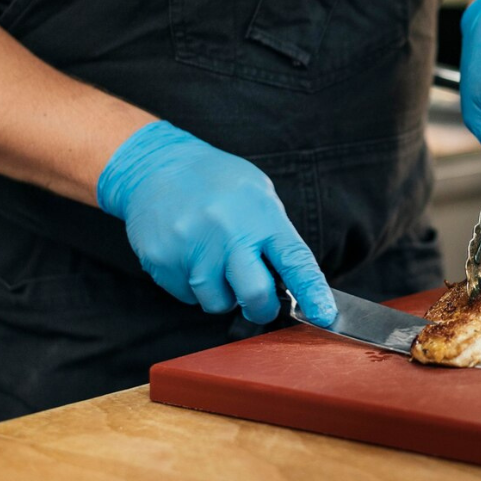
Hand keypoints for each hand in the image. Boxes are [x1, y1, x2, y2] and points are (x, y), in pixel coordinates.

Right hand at [97, 121, 336, 325]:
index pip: (296, 262)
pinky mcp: (163, 261)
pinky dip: (193, 286)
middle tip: (258, 301)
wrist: (155, 165)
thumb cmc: (215, 181)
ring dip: (222, 294)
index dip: (313, 293)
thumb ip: (275, 234)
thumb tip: (292, 280)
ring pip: (217, 303)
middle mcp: (228, 233)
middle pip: (255, 297)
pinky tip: (190, 257)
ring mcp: (192, 249)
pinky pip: (187, 297)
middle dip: (261, 307)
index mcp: (260, 216)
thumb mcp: (258, 194)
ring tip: (215, 263)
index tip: (325, 315)